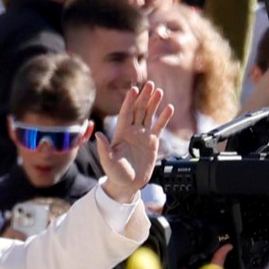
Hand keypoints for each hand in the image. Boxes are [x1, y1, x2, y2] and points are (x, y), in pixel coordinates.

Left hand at [98, 82, 173, 203]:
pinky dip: (164, 118)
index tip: (134, 89)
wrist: (128, 184)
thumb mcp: (108, 161)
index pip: (126, 113)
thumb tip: (98, 135)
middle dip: (144, 97)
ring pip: (149, 115)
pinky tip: (169, 108)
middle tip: (150, 84)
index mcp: (121, 133)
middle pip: (139, 110)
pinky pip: (159, 127)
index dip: (129, 101)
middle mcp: (133, 131)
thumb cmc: (116, 173)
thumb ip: (104, 148)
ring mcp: (143, 136)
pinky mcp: (152, 142)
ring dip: (154, 103)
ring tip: (159, 91)